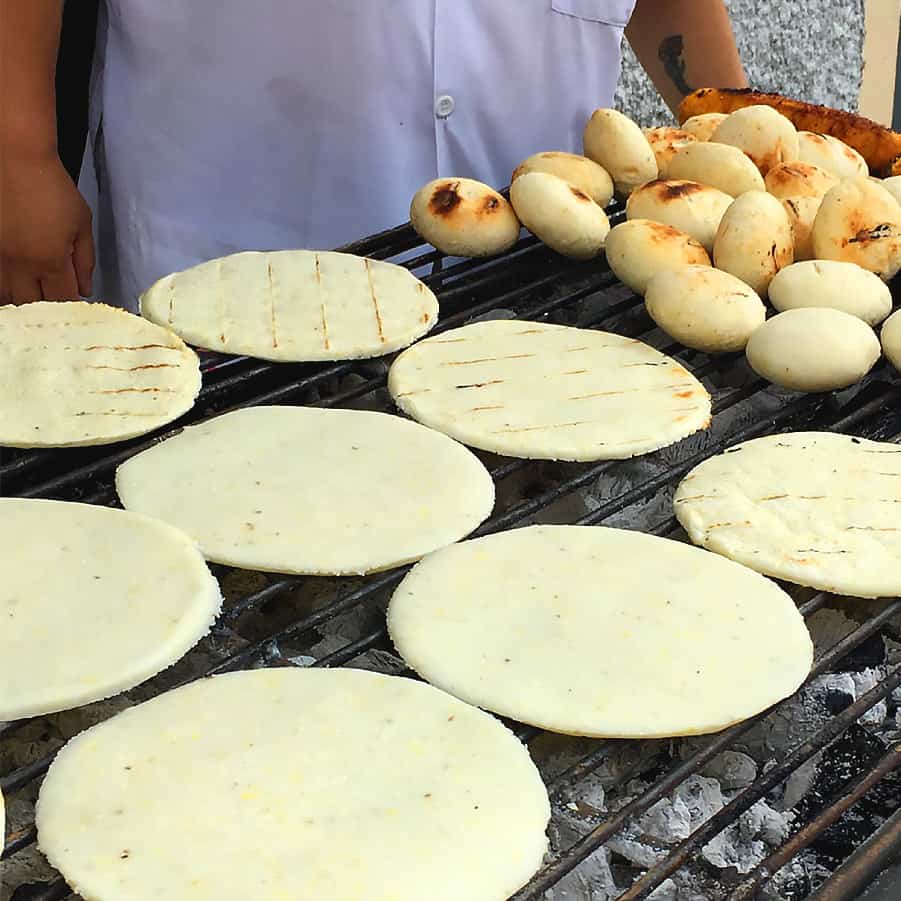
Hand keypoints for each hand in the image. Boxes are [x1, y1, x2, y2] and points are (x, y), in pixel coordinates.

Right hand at [0, 151, 94, 303]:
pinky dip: (4, 286)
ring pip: (7, 296)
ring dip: (22, 300)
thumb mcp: (82, 224)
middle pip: (33, 305)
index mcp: (50, 260)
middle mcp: (21, 265)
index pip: (62, 301)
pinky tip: (14, 282)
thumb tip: (85, 290)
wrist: (15, 159)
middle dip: (47, 309)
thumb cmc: (53, 188)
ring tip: (34, 293)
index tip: (76, 305)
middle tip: (54, 300)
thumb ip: (84, 261)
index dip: (71, 307)